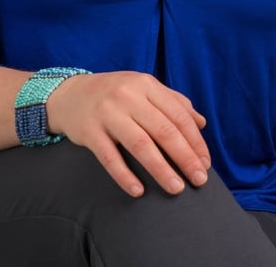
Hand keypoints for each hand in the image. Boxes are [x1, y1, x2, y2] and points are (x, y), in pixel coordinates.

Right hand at [46, 71, 210, 196]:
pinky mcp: (89, 132)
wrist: (70, 94)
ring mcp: (108, 114)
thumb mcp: (145, 89)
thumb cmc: (116, 93)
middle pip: (164, 130)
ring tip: (176, 188)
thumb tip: (201, 123)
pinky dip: (125, 175)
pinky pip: (109, 158)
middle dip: (185, 157)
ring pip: (140, 145)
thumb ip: (174, 102)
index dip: (195, 140)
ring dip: (161, 169)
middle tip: (199, 179)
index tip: (205, 162)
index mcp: (147, 85)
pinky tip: (138, 191)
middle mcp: (129, 97)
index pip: (179, 115)